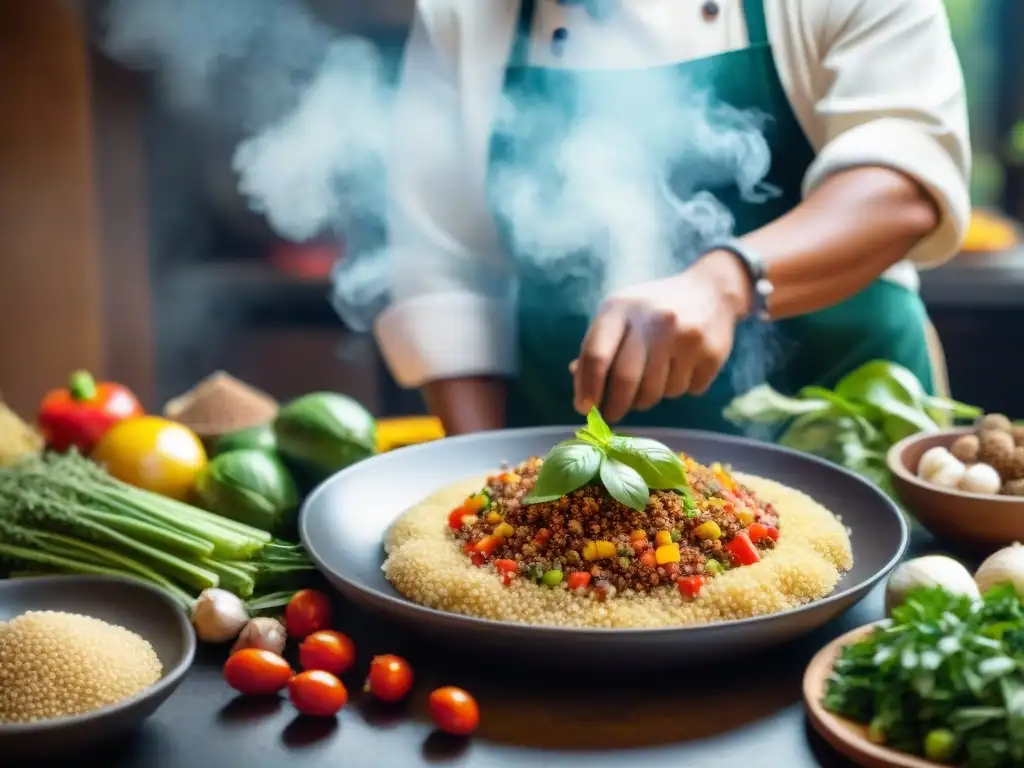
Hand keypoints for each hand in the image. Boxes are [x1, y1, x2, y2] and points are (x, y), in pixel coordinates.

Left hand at [571, 250, 752, 422]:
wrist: (710, 290)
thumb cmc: (652, 309)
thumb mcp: (621, 315)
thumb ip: (598, 348)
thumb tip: (583, 395)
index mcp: (621, 308)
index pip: (596, 355)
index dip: (587, 388)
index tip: (584, 408)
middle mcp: (652, 319)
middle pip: (626, 380)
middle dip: (615, 406)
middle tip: (612, 415)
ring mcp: (684, 335)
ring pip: (657, 392)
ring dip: (650, 397)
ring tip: (654, 378)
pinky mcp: (710, 352)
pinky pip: (686, 390)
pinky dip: (679, 388)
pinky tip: (682, 367)